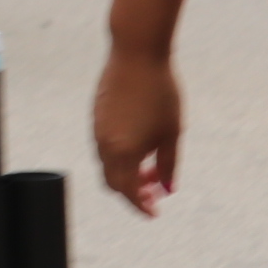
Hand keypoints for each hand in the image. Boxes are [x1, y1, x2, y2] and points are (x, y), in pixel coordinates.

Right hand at [93, 47, 182, 215]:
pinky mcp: (96, 116)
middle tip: (154, 192)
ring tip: (151, 168)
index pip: (128, 191)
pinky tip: (139, 146)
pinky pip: (103, 146)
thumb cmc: (161, 93)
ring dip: (126, 172)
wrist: (137, 55)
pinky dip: (119, 156)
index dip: (142, 206)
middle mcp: (104, 143)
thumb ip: (168, 165)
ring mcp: (97, 129)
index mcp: (124, 151)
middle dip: (132, 192)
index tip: (155, 212)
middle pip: (112, 182)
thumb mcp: (172, 133)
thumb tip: (167, 189)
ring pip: (107, 164)